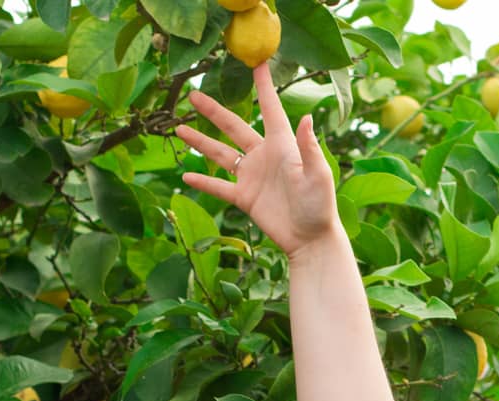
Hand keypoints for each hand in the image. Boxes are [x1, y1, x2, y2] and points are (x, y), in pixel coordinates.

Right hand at [175, 64, 338, 258]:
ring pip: (220, 154)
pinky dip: (203, 182)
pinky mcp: (245, 197)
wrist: (310, 240)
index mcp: (282, 145)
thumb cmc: (320, 206)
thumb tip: (307, 118)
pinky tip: (185, 175)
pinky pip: (219, 186)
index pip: (270, 109)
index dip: (263, 86)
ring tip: (179, 129)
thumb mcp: (318, 175)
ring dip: (200, 142)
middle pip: (233, 127)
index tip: (256, 63)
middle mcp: (263, 156)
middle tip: (192, 94)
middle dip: (213, 111)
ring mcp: (252, 176)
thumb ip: (309, 148)